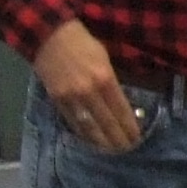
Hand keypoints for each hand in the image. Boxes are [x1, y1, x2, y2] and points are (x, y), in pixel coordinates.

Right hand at [33, 18, 141, 152]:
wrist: (49, 36)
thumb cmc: (82, 43)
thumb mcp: (104, 58)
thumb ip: (112, 82)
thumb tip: (121, 103)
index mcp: (105, 79)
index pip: (121, 110)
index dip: (129, 127)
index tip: (137, 138)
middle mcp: (90, 92)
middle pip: (107, 122)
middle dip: (119, 138)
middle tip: (127, 149)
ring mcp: (72, 98)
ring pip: (90, 127)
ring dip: (102, 141)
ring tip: (112, 150)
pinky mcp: (58, 101)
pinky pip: (73, 122)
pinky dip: (84, 134)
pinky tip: (92, 141)